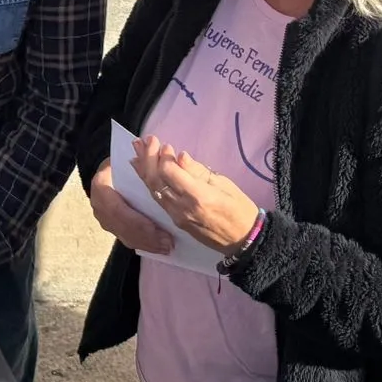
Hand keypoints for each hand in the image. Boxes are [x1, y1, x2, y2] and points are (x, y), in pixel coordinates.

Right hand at [87, 159, 172, 255]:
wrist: (109, 170)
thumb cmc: (123, 164)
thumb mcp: (129, 159)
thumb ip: (140, 163)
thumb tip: (155, 158)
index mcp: (101, 187)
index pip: (119, 210)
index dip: (138, 222)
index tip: (159, 229)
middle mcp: (98, 205)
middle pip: (123, 227)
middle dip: (147, 237)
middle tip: (168, 242)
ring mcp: (103, 218)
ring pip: (125, 236)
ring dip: (147, 244)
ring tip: (167, 247)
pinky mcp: (111, 226)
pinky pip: (126, 239)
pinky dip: (144, 245)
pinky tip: (159, 248)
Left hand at [134, 135, 261, 254]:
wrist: (243, 240)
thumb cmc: (240, 209)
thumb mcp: (225, 185)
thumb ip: (199, 172)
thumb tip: (181, 156)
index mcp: (198, 196)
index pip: (170, 173)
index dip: (163, 157)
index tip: (164, 144)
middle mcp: (183, 207)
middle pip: (157, 180)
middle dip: (148, 158)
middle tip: (145, 140)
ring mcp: (177, 216)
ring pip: (153, 190)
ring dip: (143, 169)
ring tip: (137, 150)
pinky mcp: (176, 221)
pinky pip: (158, 199)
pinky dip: (149, 182)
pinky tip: (142, 171)